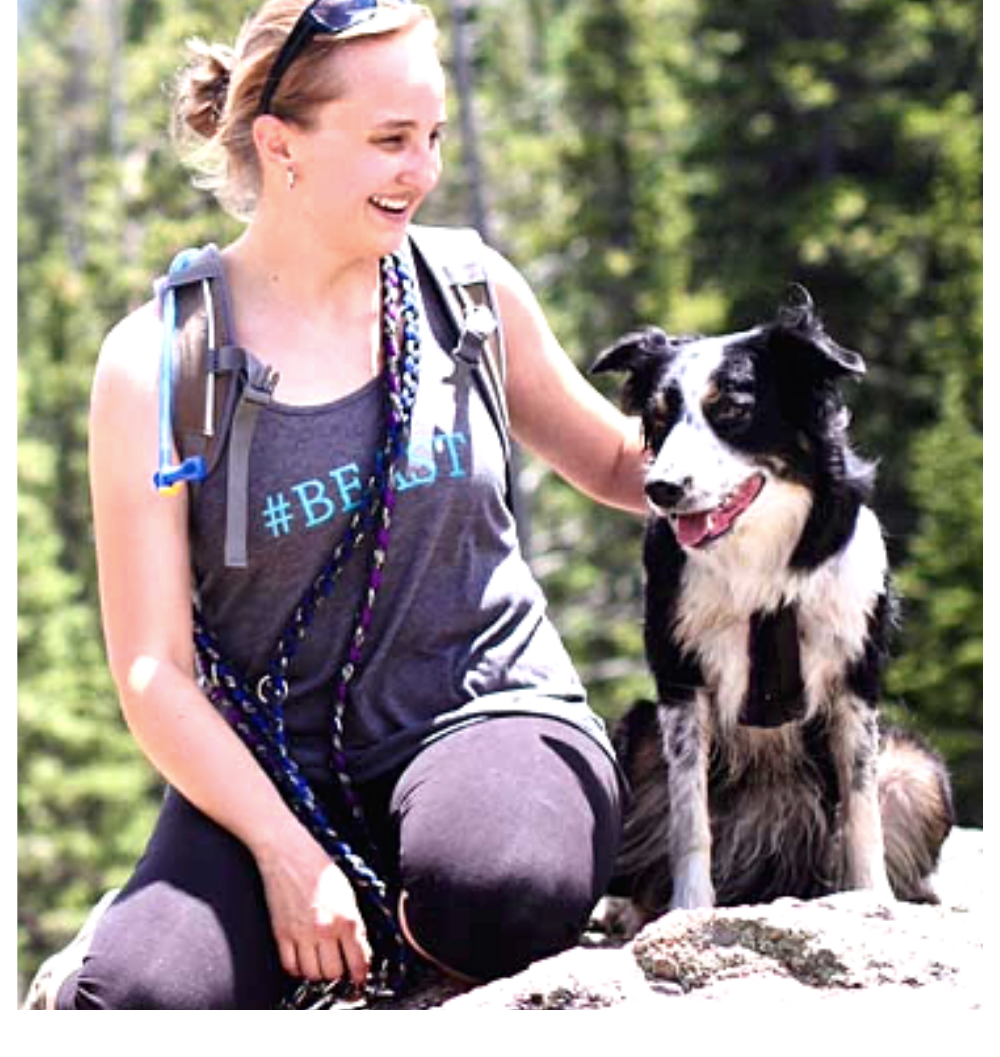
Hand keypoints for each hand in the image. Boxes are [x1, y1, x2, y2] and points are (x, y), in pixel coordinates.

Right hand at [255, 829, 371, 986]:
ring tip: (322, 965)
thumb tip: (360, 943)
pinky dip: (297, 969)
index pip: (358, 960)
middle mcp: (325, 929)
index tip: (360, 976)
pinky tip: (302, 961)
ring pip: (312, 974)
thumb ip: (354, 919)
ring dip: (318, 973)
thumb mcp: (348, 889)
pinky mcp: (281, 934)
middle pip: (334, 973)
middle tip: (340, 968)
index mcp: (347, 917)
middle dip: (339, 974)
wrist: (288, 850)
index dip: (360, 973)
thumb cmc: (317, 863)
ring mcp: (301, 934)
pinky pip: (289, 965)